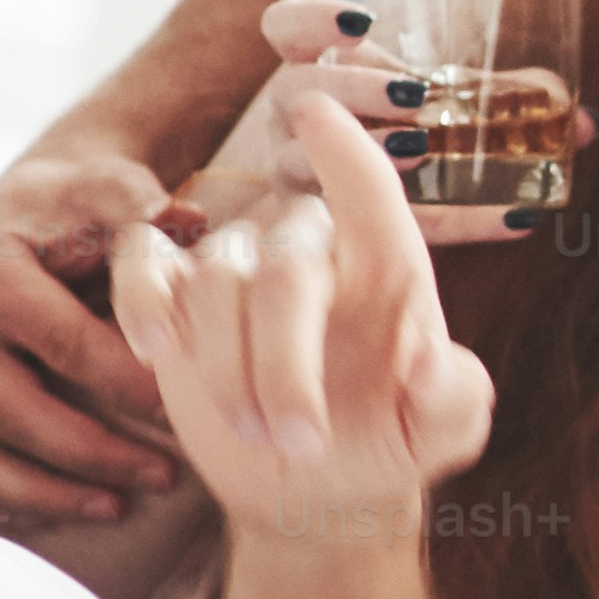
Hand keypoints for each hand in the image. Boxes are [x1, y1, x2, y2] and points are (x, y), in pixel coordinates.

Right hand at [0, 144, 199, 526]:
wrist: (27, 214)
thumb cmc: (80, 205)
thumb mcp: (109, 189)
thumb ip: (142, 208)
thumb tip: (188, 222)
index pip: (62, 344)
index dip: (129, 384)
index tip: (189, 412)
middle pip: (12, 412)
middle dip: (94, 454)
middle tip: (167, 476)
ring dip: (47, 495)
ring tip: (118, 507)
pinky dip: (2, 503)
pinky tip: (63, 514)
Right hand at [106, 87, 494, 549]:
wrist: (318, 486)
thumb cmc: (391, 439)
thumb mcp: (442, 430)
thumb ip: (457, 397)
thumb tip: (429, 362)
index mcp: (385, 262)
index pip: (367, 187)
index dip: (342, 149)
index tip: (311, 112)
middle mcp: (308, 248)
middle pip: (285, 268)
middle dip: (285, 364)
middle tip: (305, 445)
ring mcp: (236, 264)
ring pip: (216, 281)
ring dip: (229, 369)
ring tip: (261, 437)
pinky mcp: (173, 292)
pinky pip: (142, 265)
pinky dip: (141, 300)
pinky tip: (156, 349)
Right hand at [226, 0, 598, 250]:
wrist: (335, 235)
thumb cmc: (396, 144)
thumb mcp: (442, 114)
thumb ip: (501, 104)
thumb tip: (588, 123)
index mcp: (312, 71)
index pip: (284, 29)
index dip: (313, 20)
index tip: (365, 24)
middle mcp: (293, 122)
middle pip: (299, 89)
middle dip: (356, 88)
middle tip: (415, 95)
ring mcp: (297, 179)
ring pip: (304, 159)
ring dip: (364, 150)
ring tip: (421, 149)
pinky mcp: (328, 235)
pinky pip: (381, 229)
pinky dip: (457, 222)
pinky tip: (517, 218)